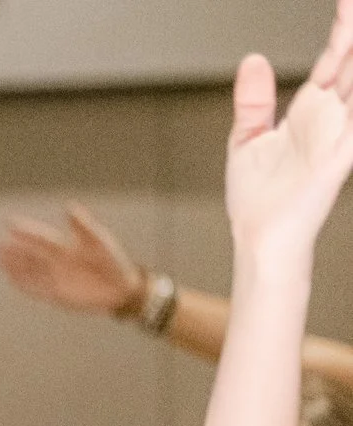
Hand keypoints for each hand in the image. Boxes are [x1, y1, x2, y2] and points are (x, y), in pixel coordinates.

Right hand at [0, 205, 145, 317]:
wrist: (120, 289)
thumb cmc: (112, 261)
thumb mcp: (99, 241)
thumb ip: (83, 226)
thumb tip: (69, 207)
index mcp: (65, 247)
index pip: (41, 237)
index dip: (26, 230)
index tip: (9, 223)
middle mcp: (56, 261)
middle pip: (31, 255)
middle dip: (15, 250)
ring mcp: (54, 278)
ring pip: (29, 271)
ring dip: (14, 266)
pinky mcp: (56, 294)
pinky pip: (35, 289)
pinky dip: (23, 284)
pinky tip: (11, 279)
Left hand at [225, 0, 352, 259]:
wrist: (259, 238)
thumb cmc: (257, 199)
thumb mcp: (247, 139)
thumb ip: (254, 100)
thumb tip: (254, 59)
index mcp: (310, 111)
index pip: (333, 60)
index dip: (342, 29)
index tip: (347, 0)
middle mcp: (330, 118)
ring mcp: (339, 134)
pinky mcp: (339, 155)